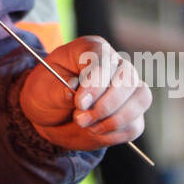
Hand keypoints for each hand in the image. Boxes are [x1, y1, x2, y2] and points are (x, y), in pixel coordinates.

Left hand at [19, 35, 151, 150]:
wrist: (51, 115)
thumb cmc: (47, 93)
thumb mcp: (42, 89)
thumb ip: (58, 91)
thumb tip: (72, 92)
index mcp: (90, 50)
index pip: (104, 58)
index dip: (95, 81)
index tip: (80, 102)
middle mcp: (115, 64)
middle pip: (128, 78)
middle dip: (105, 104)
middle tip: (80, 119)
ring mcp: (128, 87)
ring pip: (140, 98)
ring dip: (114, 120)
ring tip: (87, 126)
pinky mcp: (132, 112)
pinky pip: (135, 124)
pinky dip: (114, 133)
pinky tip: (95, 131)